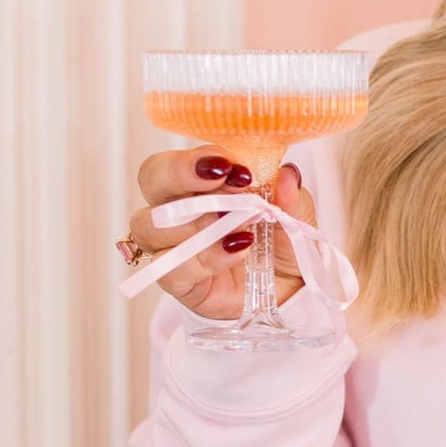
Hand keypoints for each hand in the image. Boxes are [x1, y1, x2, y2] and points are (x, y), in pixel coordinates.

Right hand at [128, 149, 314, 319]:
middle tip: (220, 175)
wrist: (290, 288)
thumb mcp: (295, 213)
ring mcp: (173, 246)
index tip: (233, 166)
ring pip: (150, 226)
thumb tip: (286, 176)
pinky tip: (236, 249)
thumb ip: (289, 195)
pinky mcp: (178, 282)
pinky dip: (205, 256)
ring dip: (196, 220)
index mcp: (201, 182)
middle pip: (151, 179)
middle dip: (180, 172)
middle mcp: (178, 209)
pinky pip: (170, 269)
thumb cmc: (282, 241)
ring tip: (241, 224)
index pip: (180, 159)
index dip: (201, 158)